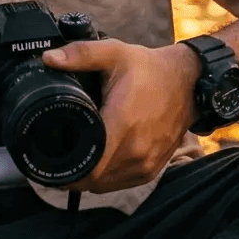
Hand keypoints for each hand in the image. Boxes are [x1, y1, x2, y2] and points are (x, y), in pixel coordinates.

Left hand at [43, 38, 198, 192]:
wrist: (189, 82)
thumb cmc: (150, 69)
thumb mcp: (114, 53)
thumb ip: (81, 54)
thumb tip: (49, 59)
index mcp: (122, 124)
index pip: (88, 166)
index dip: (65, 169)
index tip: (49, 160)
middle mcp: (136, 149)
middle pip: (92, 179)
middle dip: (71, 172)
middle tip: (56, 157)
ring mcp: (146, 163)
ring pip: (105, 185)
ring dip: (87, 178)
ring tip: (74, 160)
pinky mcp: (153, 169)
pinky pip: (121, 183)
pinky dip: (106, 179)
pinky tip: (97, 164)